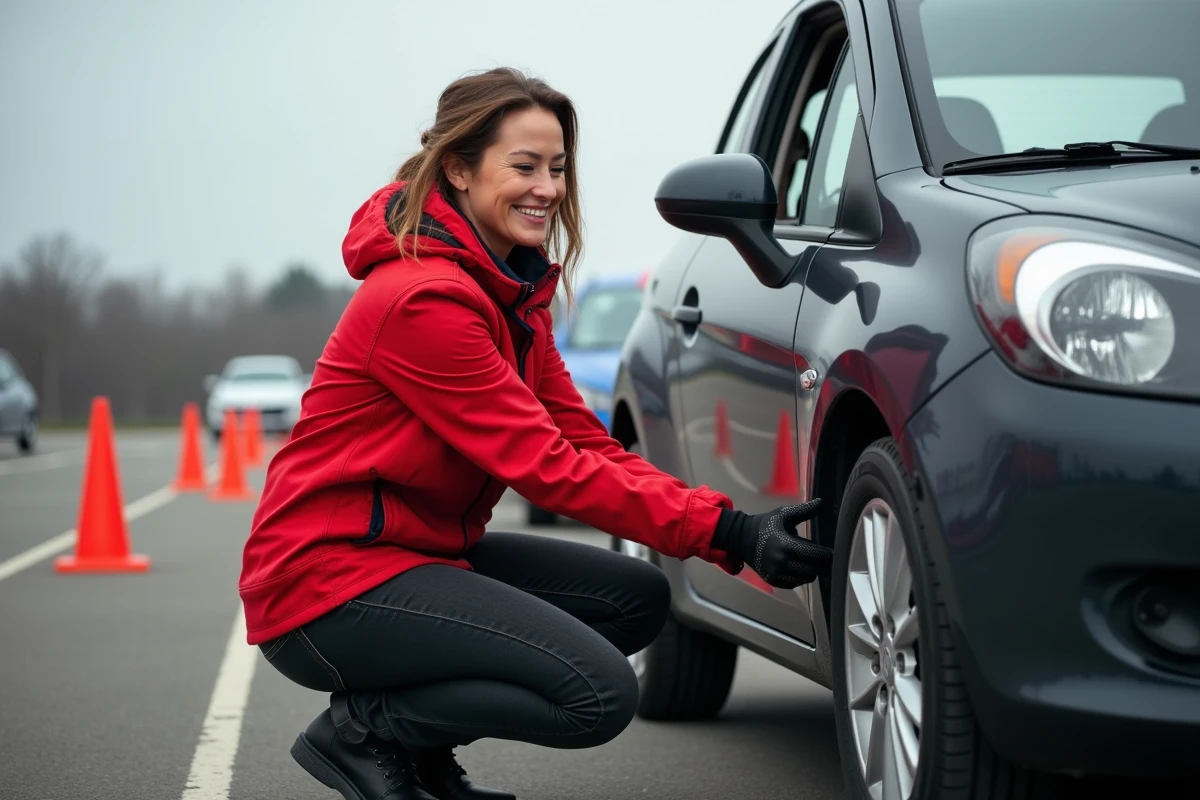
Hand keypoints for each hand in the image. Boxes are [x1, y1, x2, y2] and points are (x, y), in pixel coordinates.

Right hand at [711, 499, 830, 588]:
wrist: (742, 538)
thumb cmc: (767, 524)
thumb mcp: (785, 514)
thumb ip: (805, 510)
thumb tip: (823, 502)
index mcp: (788, 545)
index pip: (817, 555)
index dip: (827, 554)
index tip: (832, 551)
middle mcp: (783, 563)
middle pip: (815, 569)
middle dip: (823, 563)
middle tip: (826, 558)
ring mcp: (777, 574)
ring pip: (807, 578)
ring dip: (812, 570)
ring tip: (811, 561)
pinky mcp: (774, 581)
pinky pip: (796, 583)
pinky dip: (801, 577)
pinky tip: (800, 567)